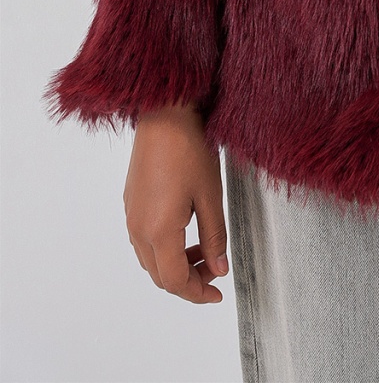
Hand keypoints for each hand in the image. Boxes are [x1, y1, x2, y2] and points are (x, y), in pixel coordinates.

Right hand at [124, 102, 229, 303]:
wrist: (164, 113)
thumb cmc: (190, 149)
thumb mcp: (211, 195)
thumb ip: (215, 237)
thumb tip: (219, 269)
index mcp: (159, 231)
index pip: (175, 280)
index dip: (197, 293)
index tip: (218, 294)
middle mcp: (138, 228)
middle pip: (160, 275)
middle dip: (189, 280)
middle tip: (215, 270)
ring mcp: (131, 215)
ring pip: (150, 259)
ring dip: (175, 263)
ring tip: (204, 249)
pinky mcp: (130, 202)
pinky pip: (143, 239)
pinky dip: (164, 247)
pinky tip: (185, 230)